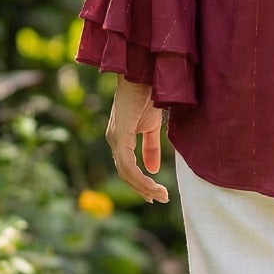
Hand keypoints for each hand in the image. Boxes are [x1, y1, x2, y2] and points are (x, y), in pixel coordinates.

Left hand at [106, 79, 169, 202]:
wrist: (144, 74)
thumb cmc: (147, 96)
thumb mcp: (152, 126)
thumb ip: (150, 148)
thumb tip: (153, 169)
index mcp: (119, 139)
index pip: (127, 168)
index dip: (140, 183)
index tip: (156, 194)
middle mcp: (113, 141)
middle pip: (125, 174)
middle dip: (143, 189)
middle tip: (160, 198)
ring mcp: (115, 139)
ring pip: (125, 172)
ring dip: (143, 186)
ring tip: (160, 194)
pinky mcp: (120, 136)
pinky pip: (128, 164)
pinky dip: (140, 177)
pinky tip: (153, 182)